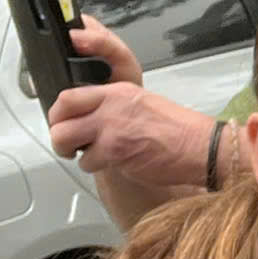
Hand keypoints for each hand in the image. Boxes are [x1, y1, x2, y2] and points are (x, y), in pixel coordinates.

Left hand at [47, 20, 208, 188]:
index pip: (69, 96)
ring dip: (74, 153)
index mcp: (117, 92)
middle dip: (58, 133)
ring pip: (66, 140)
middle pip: (60, 116)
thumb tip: (90, 119)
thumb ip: (113, 107)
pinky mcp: (114, 152)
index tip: (63, 121)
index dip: (59, 112)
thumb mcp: (142, 104)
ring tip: (91, 156)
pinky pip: (88, 162)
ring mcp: (110, 129)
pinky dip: (96, 166)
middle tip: (67, 144)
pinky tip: (114, 163)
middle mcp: (110, 107)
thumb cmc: (177, 130)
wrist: (199, 147)